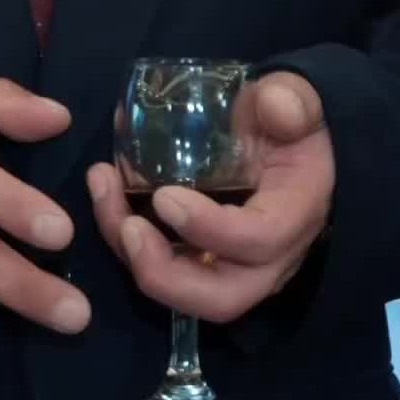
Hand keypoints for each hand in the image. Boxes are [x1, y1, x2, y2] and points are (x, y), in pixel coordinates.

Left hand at [88, 71, 334, 325]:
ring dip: (135, 255)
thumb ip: (290, 101)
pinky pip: (170, 269)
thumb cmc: (290, 122)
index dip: (209, 229)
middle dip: (164, 274)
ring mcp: (237, 267)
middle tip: (126, 227)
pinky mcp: (209, 260)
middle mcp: (270, 259)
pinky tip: (107, 194)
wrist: (294, 143)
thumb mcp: (296, 101)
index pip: (257, 243)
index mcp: (294, 215)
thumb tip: (276, 106)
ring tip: (103, 193)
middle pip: (220, 298)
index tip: (163, 197)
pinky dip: (132, 243)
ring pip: (186, 290)